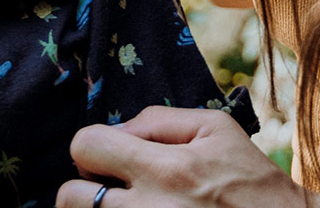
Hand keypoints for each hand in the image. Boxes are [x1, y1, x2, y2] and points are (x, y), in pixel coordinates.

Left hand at [56, 108, 309, 207]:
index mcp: (167, 169)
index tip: (109, 158)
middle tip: (110, 191)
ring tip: (123, 207)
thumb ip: (159, 121)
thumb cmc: (251, 182)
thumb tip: (117, 130)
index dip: (92, 148)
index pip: (86, 147)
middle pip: (69, 198)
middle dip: (81, 189)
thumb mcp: (216, 130)